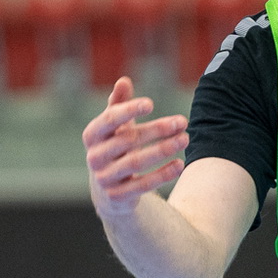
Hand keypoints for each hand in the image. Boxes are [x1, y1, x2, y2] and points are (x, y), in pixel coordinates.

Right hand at [84, 77, 188, 217]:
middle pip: (127, 140)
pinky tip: (180, 164)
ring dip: (163, 150)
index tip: (151, 104)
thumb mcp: (116, 126)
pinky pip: (142, 185)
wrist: (108, 190)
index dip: (128, 111)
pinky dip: (162, 175)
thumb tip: (123, 81)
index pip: (109, 120)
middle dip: (157, 130)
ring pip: (135, 163)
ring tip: (185, 139)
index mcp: (92, 135)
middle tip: (182, 122)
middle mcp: (94, 157)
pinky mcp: (117, 197)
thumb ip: (119, 104)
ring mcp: (104, 178)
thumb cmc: (115, 147)